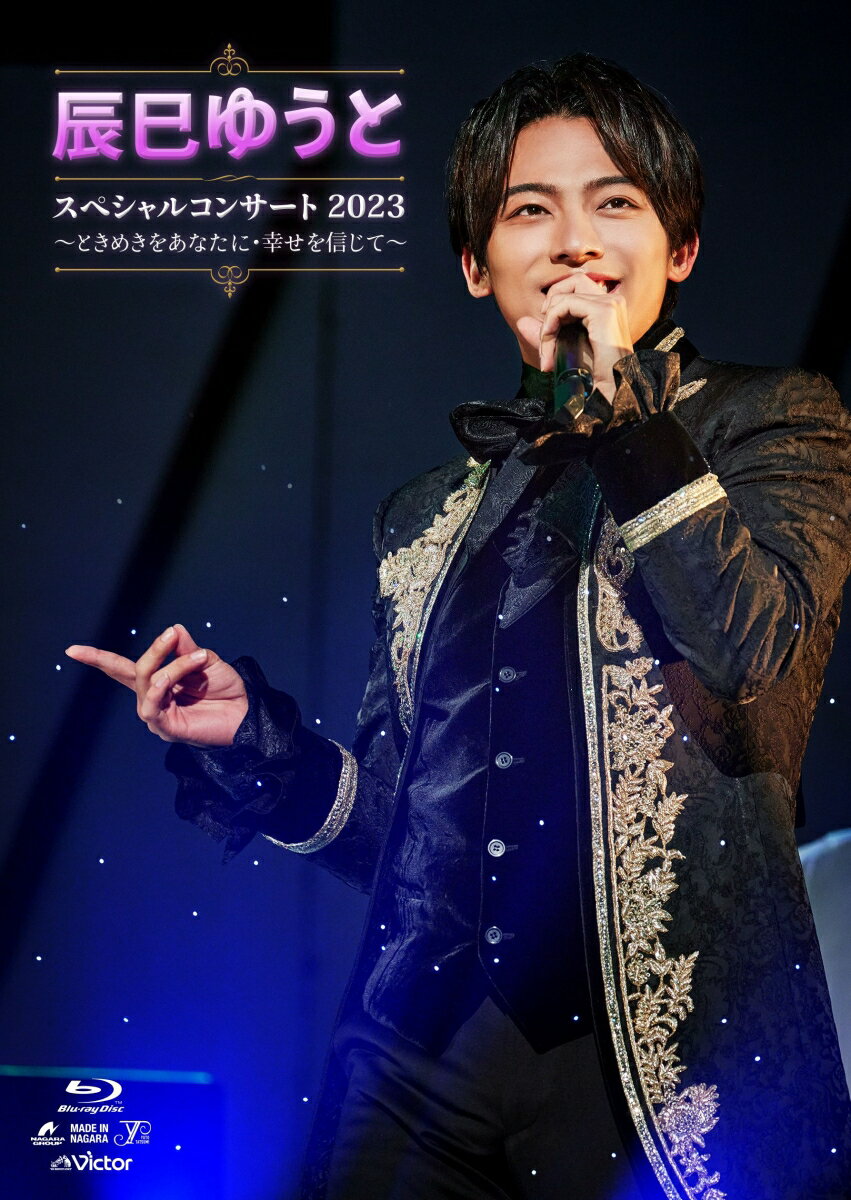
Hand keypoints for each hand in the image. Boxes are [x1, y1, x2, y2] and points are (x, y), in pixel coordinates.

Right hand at [65, 623, 248, 746]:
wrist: (246, 712)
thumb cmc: (227, 689)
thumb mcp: (206, 661)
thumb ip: (186, 649)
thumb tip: (174, 629)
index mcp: (158, 682)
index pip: (121, 669)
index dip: (97, 659)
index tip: (72, 650)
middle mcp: (152, 699)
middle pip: (134, 671)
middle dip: (152, 651)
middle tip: (170, 635)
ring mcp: (157, 715)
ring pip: (148, 682)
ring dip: (170, 666)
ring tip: (197, 657)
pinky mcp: (165, 727)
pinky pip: (153, 704)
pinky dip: (164, 684)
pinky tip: (176, 676)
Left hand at [516, 273, 632, 402]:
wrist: (610, 390)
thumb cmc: (593, 374)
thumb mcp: (565, 348)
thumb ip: (546, 334)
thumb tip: (521, 321)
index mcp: (609, 306)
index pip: (576, 288)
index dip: (556, 306)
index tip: (548, 336)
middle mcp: (612, 300)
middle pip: (573, 281)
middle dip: (551, 302)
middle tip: (545, 332)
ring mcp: (610, 303)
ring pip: (565, 294)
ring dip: (548, 320)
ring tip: (546, 347)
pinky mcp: (603, 311)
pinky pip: (564, 304)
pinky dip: (550, 323)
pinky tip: (549, 344)